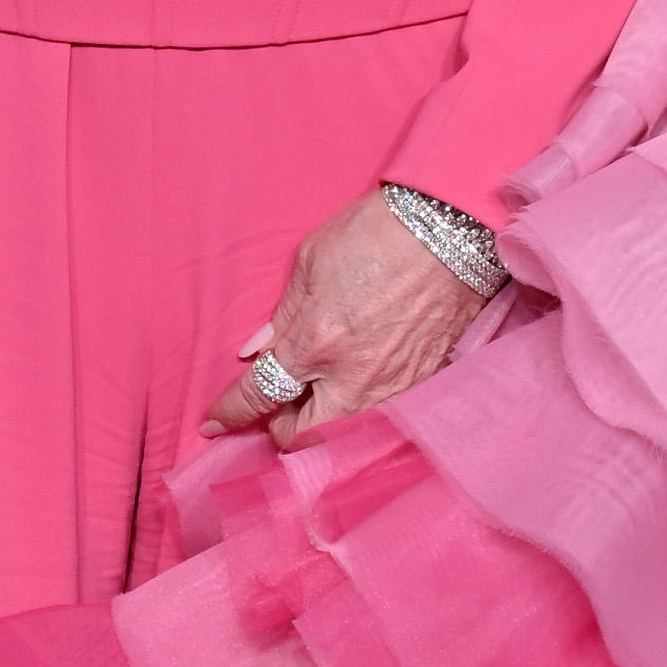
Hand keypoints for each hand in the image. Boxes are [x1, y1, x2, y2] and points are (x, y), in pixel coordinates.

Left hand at [207, 186, 491, 450]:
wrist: (451, 229)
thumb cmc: (378, 234)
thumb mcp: (311, 261)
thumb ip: (281, 315)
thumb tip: (256, 352)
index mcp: (315, 342)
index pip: (260, 395)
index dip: (232, 413)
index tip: (215, 423)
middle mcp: (351, 378)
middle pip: (300, 437)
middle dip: (281, 428)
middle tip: (279, 404)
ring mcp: (391, 388)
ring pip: (342, 436)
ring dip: (322, 425)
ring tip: (318, 397)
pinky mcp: (422, 386)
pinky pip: (379, 419)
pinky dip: (361, 413)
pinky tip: (357, 386)